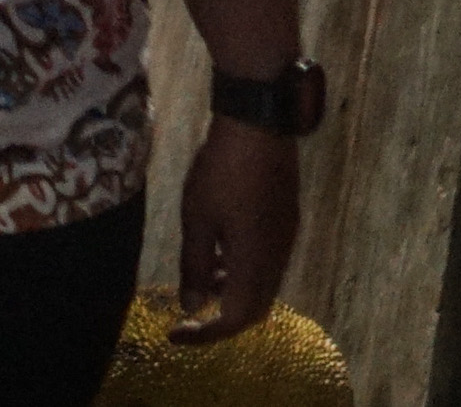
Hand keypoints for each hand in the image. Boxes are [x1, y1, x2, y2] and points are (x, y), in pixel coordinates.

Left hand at [173, 116, 300, 343]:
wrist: (258, 126)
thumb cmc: (222, 171)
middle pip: (255, 308)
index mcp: (256, 263)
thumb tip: (193, 305)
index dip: (206, 333)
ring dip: (232, 291)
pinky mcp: (285, 221)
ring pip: (262, 285)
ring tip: (200, 278)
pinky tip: (219, 249)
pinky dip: (241, 269)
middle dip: (222, 317)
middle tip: (190, 313)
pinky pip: (266, 262)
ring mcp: (285, 239)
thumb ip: (195, 266)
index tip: (175, 333)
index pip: (237, 319)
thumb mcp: (197, 219)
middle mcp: (278, 258)